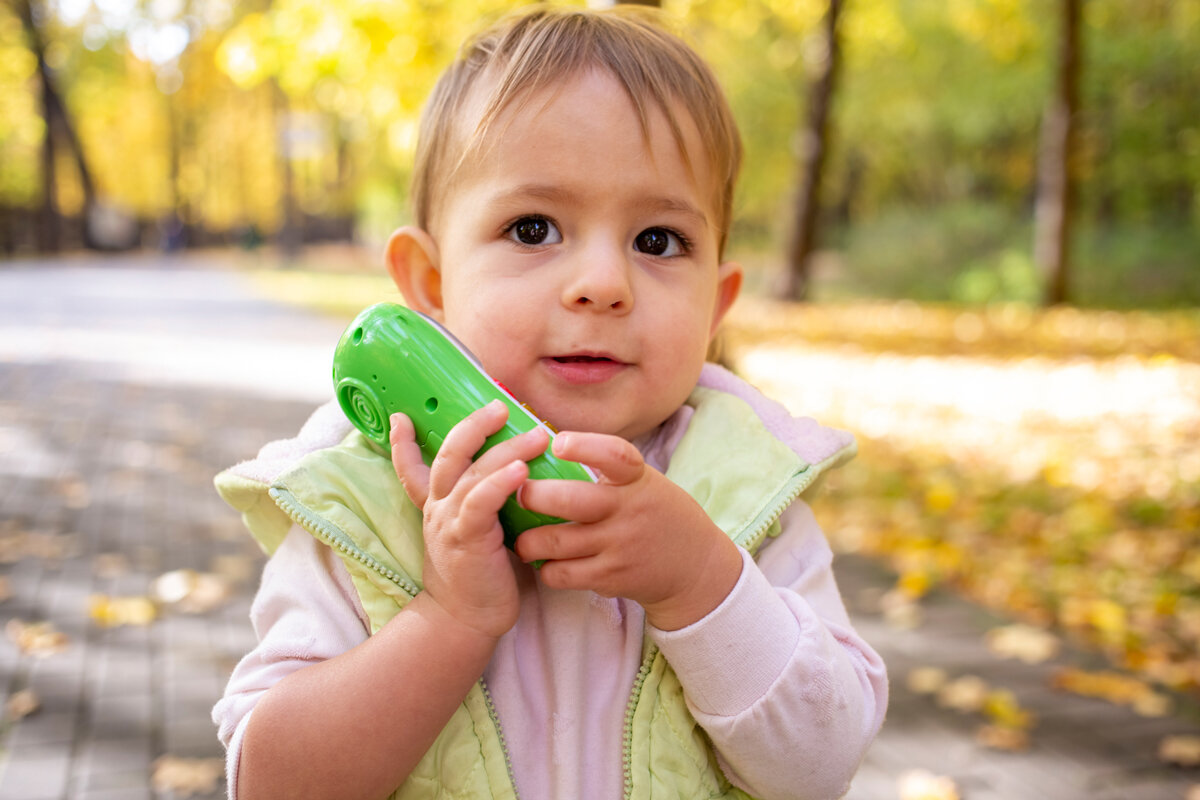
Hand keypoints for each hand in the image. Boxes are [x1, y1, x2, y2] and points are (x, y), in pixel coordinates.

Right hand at [389, 401, 549, 639]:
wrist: (466, 621)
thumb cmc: (481, 576)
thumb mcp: (477, 533)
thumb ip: (486, 505)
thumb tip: (519, 475)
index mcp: (438, 506)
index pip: (412, 468)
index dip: (403, 443)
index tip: (399, 417)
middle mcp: (438, 509)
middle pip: (448, 455)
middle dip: (473, 426)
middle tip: (500, 405)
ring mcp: (449, 522)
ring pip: (472, 473)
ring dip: (507, 449)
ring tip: (537, 433)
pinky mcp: (467, 539)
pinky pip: (482, 502)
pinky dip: (501, 482)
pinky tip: (522, 470)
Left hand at [513, 432, 742, 630]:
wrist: (694, 567)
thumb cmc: (656, 513)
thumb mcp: (644, 481)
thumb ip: (607, 468)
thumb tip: (550, 444)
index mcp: (637, 479)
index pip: (613, 454)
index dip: (583, 445)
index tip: (556, 442)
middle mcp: (628, 510)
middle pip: (570, 500)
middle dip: (533, 496)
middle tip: (517, 494)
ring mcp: (619, 546)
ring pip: (556, 542)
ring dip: (528, 540)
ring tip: (522, 537)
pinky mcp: (611, 577)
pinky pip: (562, 574)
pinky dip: (546, 569)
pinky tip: (545, 562)